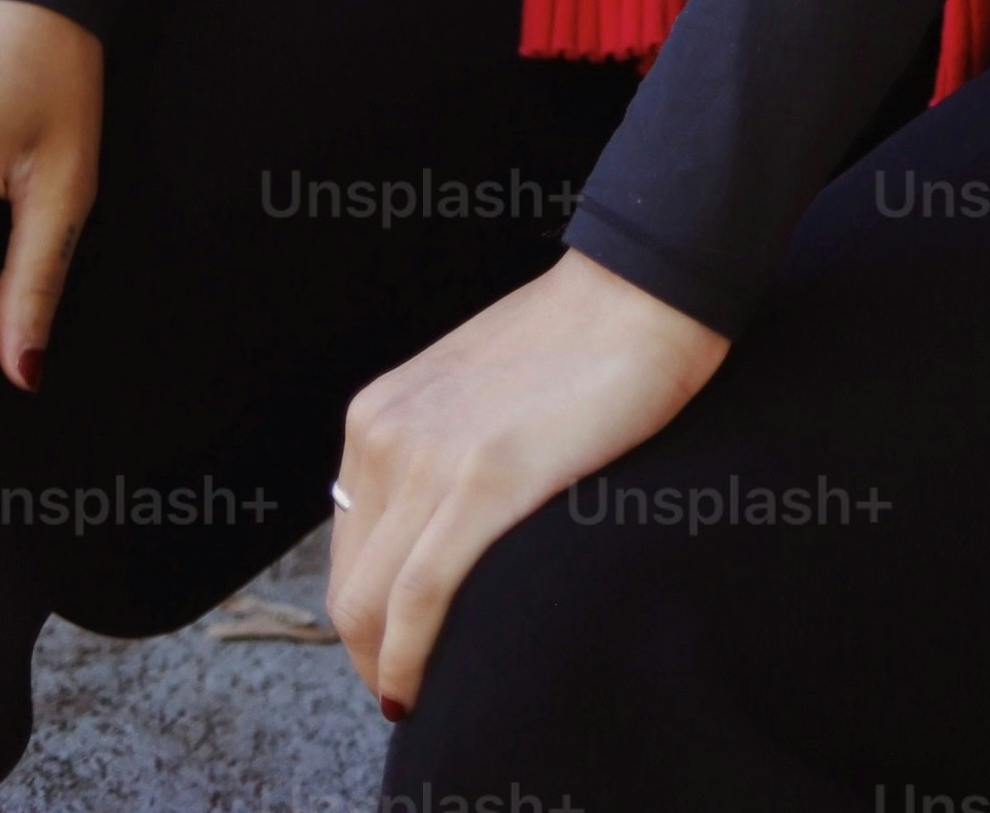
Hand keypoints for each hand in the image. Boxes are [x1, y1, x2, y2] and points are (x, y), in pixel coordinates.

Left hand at [328, 249, 728, 717]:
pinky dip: (408, 659)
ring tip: (420, 698)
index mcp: (380, 413)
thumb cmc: (579, 341)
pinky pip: (418, 598)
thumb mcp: (474, 390)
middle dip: (368, 654)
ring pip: (369, 603)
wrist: (643, 291)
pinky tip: (417, 691)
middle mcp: (384, 434)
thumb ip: (440, 447)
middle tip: (411, 691)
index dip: (365, 615)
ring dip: (385, 668)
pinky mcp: (482, 481)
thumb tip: (437, 525)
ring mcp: (428, 456)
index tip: (396, 649)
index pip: (346, 546)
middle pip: (348, 585)